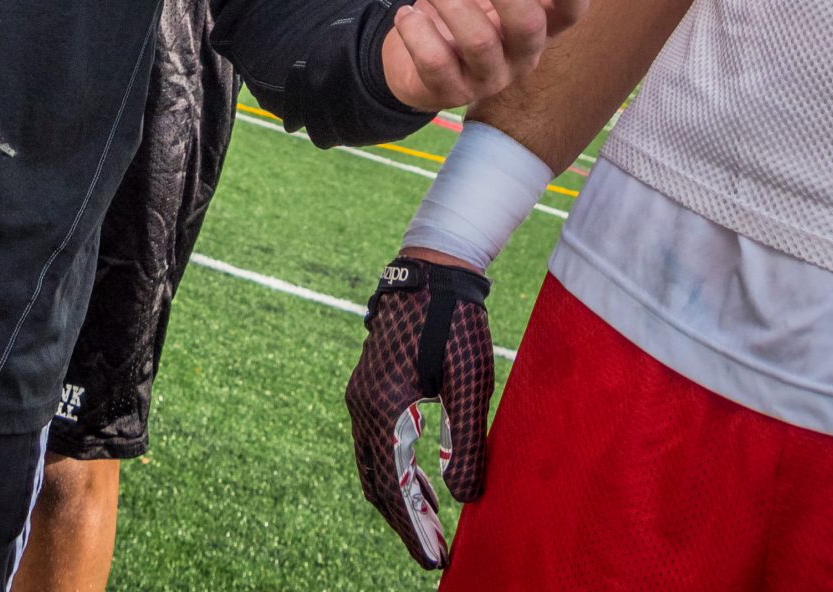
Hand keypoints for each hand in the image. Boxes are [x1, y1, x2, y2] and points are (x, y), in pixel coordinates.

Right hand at [345, 255, 496, 567]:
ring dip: (403, 499)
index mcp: (383, 407)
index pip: (393, 485)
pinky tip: (425, 487)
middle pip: (378, 482)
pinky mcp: (372, 391)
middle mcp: (363, 406)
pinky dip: (400, 472)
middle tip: (436, 554)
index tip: (433, 559)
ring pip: (376, 466)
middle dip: (407, 522)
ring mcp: (363, 398)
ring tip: (434, 530)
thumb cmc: (455, 324)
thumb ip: (467, 442)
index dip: (412, 527)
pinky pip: (380, 446)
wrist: (432, 273)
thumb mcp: (469, 383)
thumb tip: (466, 499)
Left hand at [381, 0, 591, 111]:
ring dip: (450, 0)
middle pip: (528, 25)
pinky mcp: (449, 92)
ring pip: (480, 42)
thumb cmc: (470, 1)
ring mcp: (487, 78)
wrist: (415, 42)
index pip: (570, 12)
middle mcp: (521, 56)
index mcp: (540, 23)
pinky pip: (436, 64)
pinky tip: (407, 14)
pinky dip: (418, 32)